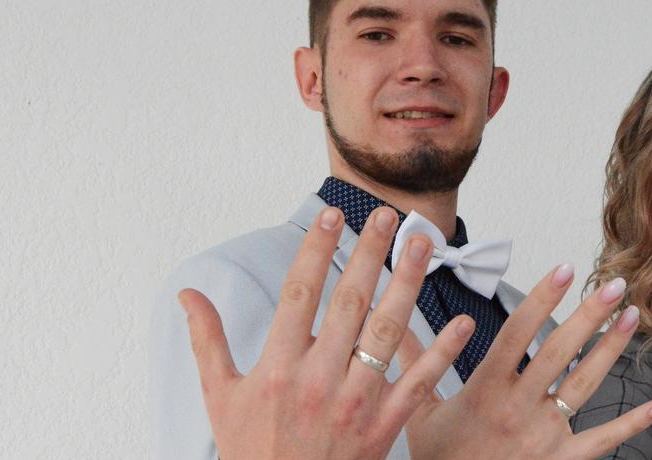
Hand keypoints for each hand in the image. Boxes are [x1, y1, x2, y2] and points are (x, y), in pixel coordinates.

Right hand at [178, 207, 474, 459]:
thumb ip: (208, 340)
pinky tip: (464, 322)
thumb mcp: (220, 398)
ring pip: (387, 332)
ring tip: (424, 245)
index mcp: (277, 368)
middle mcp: (318, 380)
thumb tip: (187, 293)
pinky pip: (418, 382)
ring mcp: (355, 403)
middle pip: (349, 302)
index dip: (317, 249)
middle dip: (370, 253)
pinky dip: (444, 353)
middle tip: (389, 216)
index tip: (331, 215)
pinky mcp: (383, 426)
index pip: (299, 292)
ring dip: (408, 284)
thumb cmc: (251, 453)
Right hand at [401, 265, 651, 459]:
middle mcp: (519, 408)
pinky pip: (603, 440)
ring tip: (631, 316)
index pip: (518, 333)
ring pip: (585, 384)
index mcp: (485, 391)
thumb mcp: (419, 413)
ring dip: (611, 348)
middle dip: (589, 315)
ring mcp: (545, 435)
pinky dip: (633, 423)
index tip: (561, 270)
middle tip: (613, 284)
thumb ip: (415, 365)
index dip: (541, 299)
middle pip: (560, 351)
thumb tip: (397, 328)